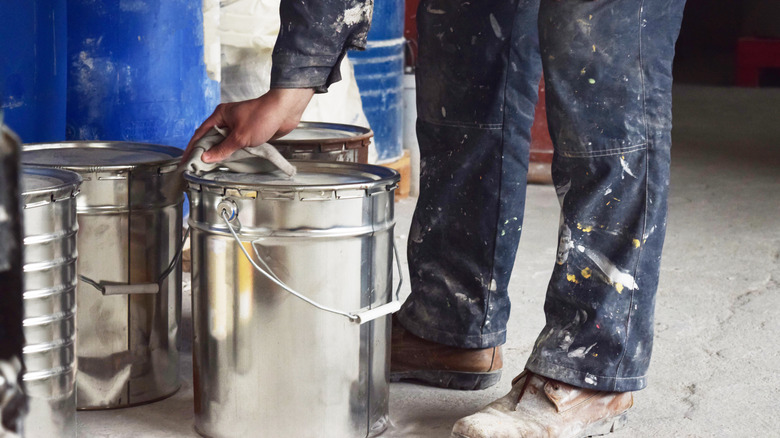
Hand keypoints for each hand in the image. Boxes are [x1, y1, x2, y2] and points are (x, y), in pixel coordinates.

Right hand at [183, 88, 314, 163]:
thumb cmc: (261, 117)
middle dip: (205, 152)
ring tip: (211, 168)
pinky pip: (236, 145)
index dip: (193, 148)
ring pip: (224, 143)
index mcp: (220, 115)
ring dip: (220, 153)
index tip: (186, 160)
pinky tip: (229, 162)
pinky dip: (232, 153)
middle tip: (198, 167)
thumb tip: (206, 157)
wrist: (284, 111)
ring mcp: (238, 126)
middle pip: (211, 139)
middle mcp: (227, 120)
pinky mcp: (248, 133)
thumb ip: (223, 148)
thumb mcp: (239, 136)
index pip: (200, 133)